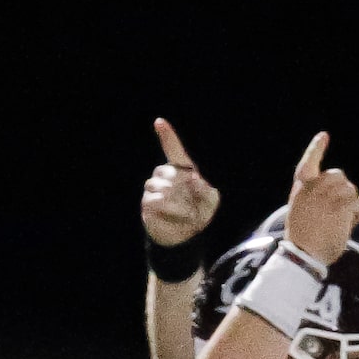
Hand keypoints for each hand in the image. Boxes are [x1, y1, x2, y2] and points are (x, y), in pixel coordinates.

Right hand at [141, 118, 220, 248]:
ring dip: (177, 200)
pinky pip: (156, 200)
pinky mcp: (148, 203)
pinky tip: (178, 215)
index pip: (174, 151)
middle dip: (182, 186)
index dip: (168, 137)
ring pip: (160, 186)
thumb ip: (207, 189)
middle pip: (168, 171)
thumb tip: (195, 179)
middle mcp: (165, 177)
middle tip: (192, 201)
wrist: (187, 236)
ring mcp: (154, 189)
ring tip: (187, 212)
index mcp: (181, 171)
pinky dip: (170, 209)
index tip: (159, 122)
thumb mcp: (211, 201)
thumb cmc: (199, 214)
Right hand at [282, 132, 358, 264]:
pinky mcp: (337, 209)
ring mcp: (324, 198)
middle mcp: (311, 189)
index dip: (316, 149)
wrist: (303, 254)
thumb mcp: (304, 212)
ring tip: (345, 217)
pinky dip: (357, 212)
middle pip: (338, 175)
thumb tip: (344, 191)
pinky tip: (351, 222)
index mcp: (301, 189)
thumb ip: (317, 197)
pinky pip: (357, 202)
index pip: (308, 163)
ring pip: (350, 188)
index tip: (324, 135)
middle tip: (343, 205)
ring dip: (353, 202)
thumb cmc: (305, 238)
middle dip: (345, 188)